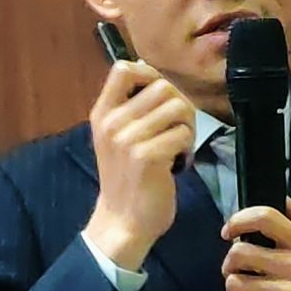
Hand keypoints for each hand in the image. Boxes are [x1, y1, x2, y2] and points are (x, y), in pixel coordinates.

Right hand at [84, 60, 194, 268]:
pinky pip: (183, 133)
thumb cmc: (125, 178)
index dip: (150, 74)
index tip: (160, 97)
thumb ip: (130, 107)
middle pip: (162, 86)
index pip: (123, 68)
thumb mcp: (116, 138)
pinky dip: (188, 148)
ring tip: (179, 146)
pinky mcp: (148, 156)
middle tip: (179, 129)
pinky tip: (178, 164)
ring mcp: (129, 139)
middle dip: (180, 104)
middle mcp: (112, 122)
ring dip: (188, 126)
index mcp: (102, 113)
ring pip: (178, 107)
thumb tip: (151, 73)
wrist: (122, 221)